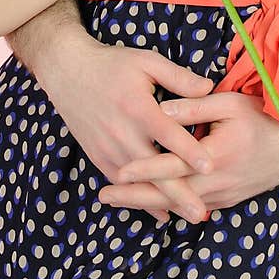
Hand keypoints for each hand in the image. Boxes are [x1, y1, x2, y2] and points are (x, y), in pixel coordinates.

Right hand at [33, 28, 216, 223]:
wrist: (68, 71)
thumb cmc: (113, 65)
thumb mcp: (148, 62)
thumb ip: (178, 77)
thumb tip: (209, 88)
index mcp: (138, 108)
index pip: (168, 134)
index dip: (189, 151)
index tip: (210, 167)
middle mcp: (122, 133)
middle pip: (154, 168)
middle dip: (178, 193)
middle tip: (201, 213)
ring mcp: (107, 147)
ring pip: (138, 182)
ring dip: (162, 201)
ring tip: (186, 216)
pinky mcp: (97, 156)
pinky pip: (120, 183)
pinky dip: (139, 199)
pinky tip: (159, 211)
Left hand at [98, 93, 278, 213]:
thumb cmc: (265, 119)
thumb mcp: (231, 103)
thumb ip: (195, 106)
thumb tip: (163, 109)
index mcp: (215, 157)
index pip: (171, 167)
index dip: (142, 170)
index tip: (115, 172)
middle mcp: (216, 183)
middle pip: (167, 195)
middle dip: (133, 197)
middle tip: (103, 196)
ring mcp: (222, 196)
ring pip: (177, 205)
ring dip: (147, 203)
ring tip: (118, 199)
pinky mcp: (226, 201)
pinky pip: (192, 207)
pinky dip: (169, 207)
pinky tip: (152, 204)